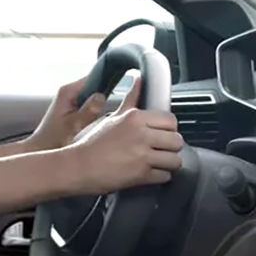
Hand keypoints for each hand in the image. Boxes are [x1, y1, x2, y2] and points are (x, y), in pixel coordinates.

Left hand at [27, 75, 108, 151]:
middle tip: (107, 110)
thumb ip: (88, 111)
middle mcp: (68, 91)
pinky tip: (94, 121)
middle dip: (103, 96)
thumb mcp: (73, 125)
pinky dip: (94, 111)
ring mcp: (71, 99)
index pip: (92, 76)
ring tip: (99, 117)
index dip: (106, 82)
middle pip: (94, 85)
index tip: (115, 92)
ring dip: (98, 105)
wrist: (40, 149)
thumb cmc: (52, 139)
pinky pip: (89, 104)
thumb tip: (101, 97)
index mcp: (67, 91)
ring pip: (92, 96)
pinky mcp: (73, 107)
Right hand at [65, 77, 183, 195]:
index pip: (171, 121)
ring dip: (168, 163)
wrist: (78, 166)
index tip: (160, 135)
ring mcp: (142, 156)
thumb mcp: (113, 117)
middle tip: (160, 150)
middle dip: (171, 147)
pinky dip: (160, 176)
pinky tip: (149, 172)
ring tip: (157, 162)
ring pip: (175, 160)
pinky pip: (165, 176)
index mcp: (136, 118)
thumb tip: (139, 79)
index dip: (168, 130)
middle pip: (176, 141)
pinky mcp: (141, 175)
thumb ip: (130, 98)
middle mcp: (141, 135)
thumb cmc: (93, 143)